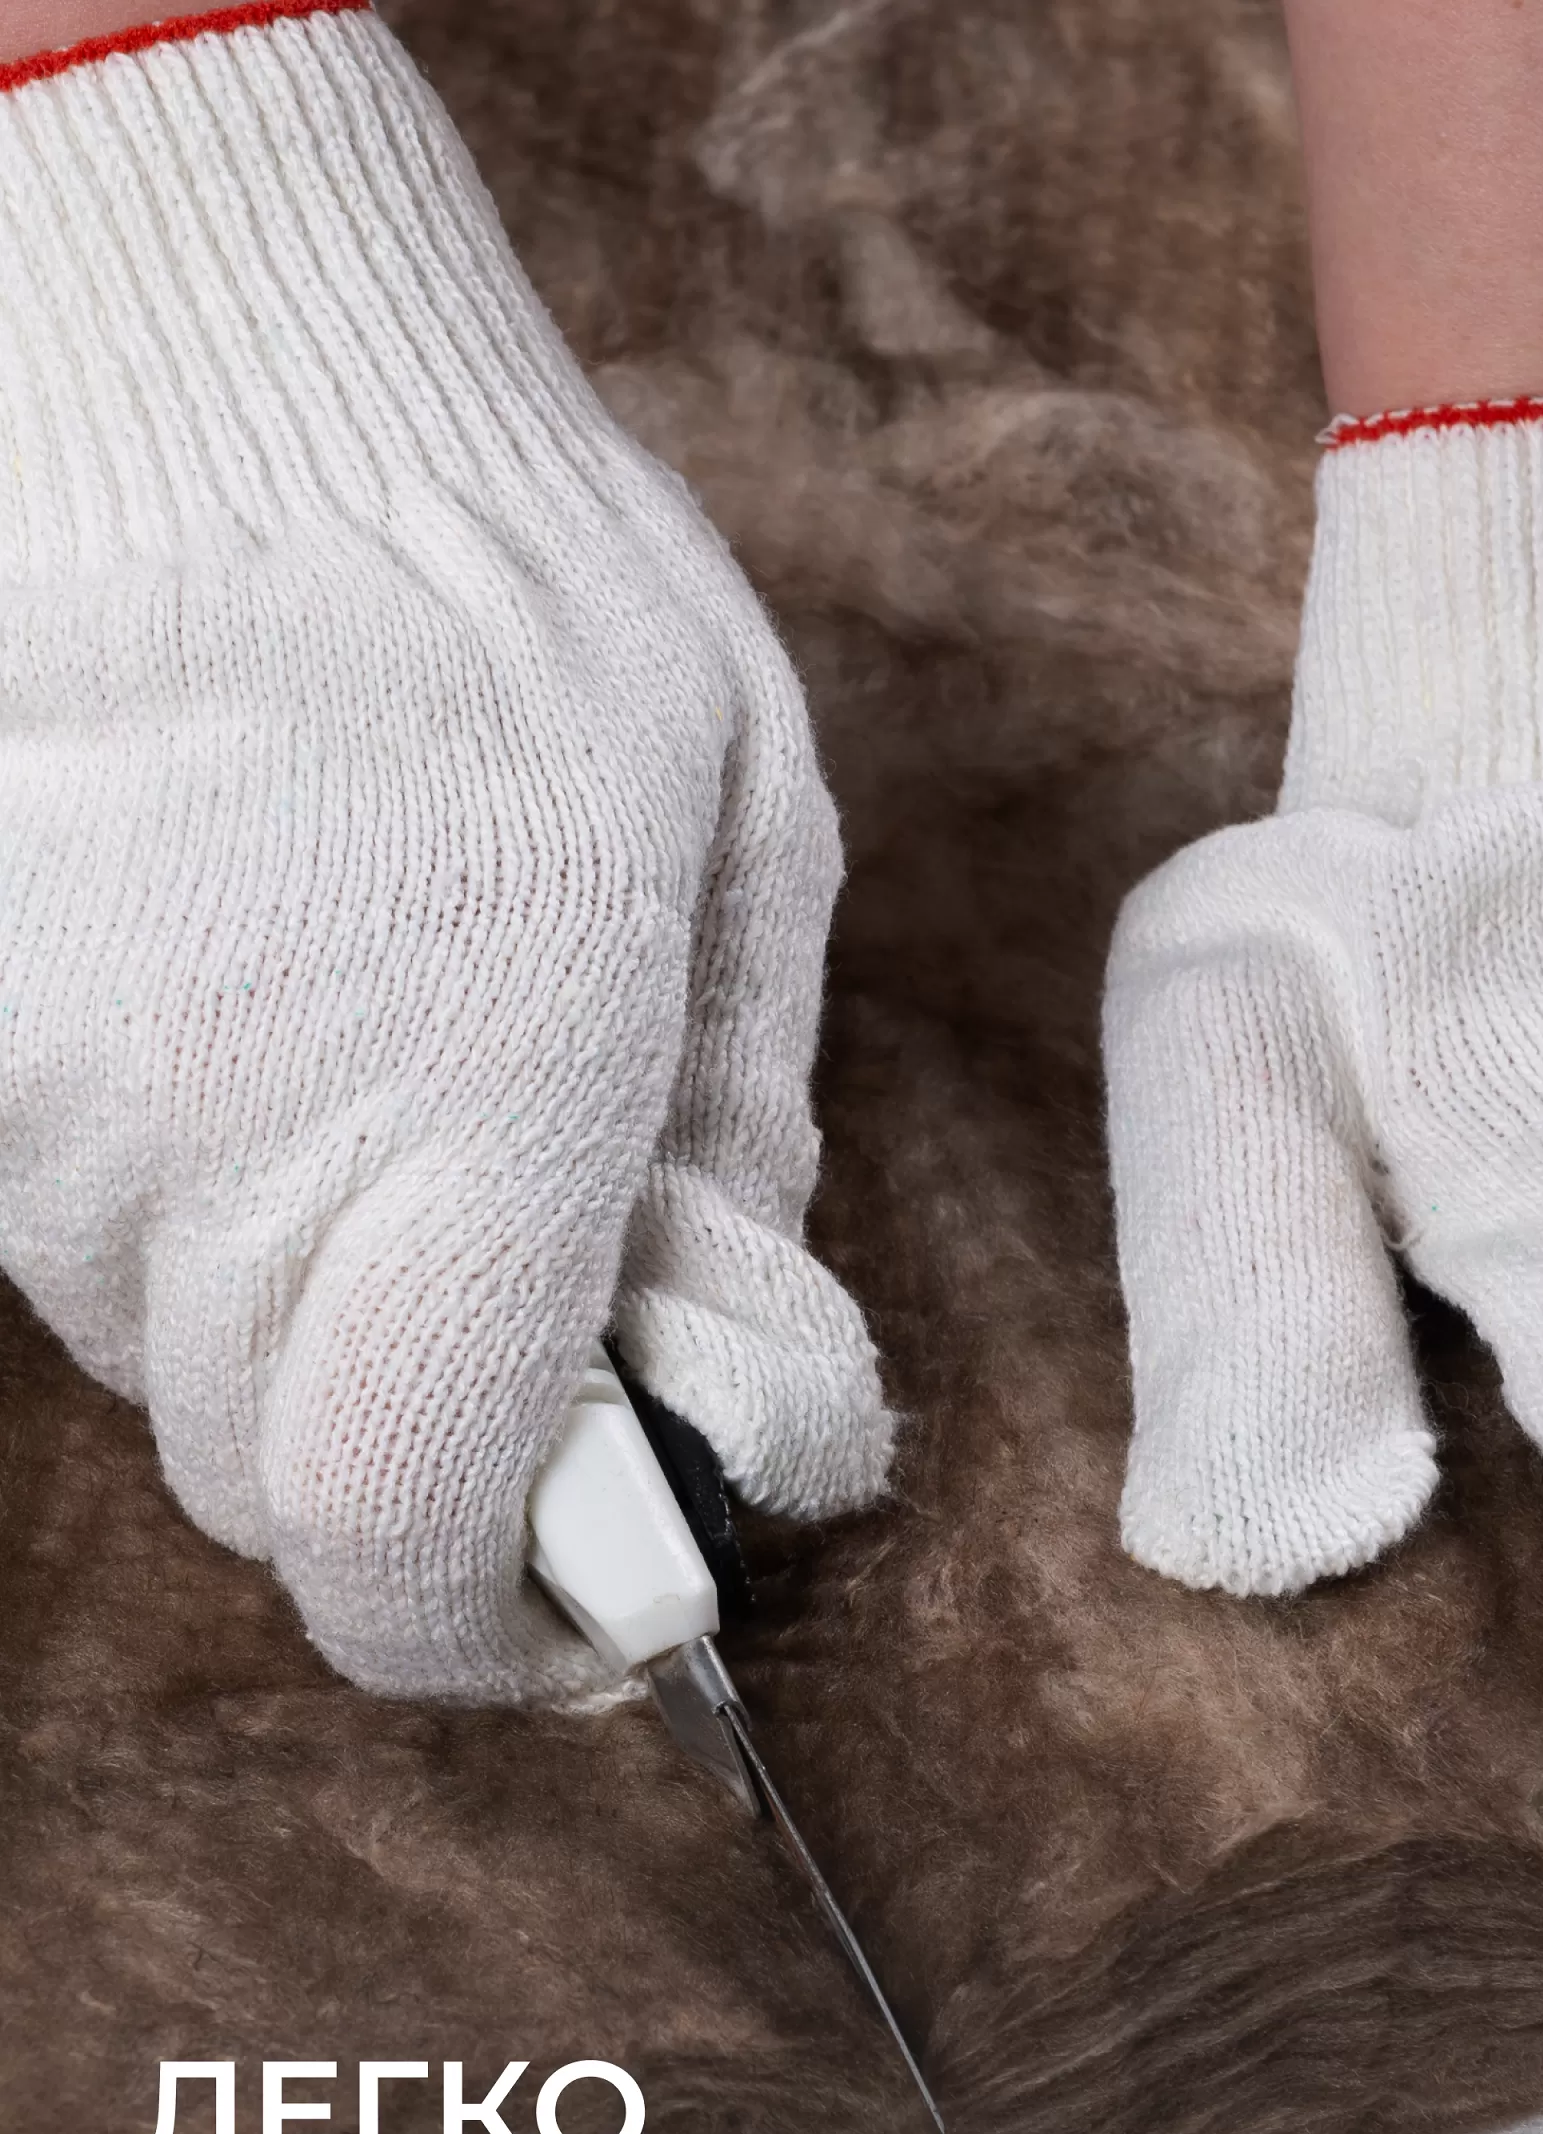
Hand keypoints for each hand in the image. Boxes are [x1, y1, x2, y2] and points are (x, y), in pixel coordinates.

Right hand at [0, 4, 890, 1701]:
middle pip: (292, 1488)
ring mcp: (47, 1124)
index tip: (586, 1603)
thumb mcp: (741, 846)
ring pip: (180, 1375)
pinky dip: (200, 1233)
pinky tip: (285, 1071)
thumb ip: (743, 1155)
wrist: (188, 364)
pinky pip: (86, 1254)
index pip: (407, 1529)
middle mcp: (218, 1162)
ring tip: (410, 1138)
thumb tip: (738, 1384)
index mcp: (470, 1116)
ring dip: (313, 1334)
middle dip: (436, 1459)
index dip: (491, 1629)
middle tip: (547, 1326)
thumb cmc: (506, 578)